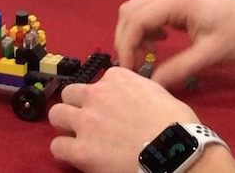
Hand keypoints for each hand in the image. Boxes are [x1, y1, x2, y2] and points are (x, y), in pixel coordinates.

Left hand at [49, 67, 198, 172]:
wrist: (176, 152)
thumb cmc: (177, 124)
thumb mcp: (159, 93)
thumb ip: (139, 90)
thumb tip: (134, 99)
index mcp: (117, 78)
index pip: (99, 81)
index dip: (104, 96)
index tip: (111, 108)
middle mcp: (97, 94)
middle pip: (70, 93)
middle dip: (76, 106)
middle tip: (88, 121)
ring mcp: (87, 122)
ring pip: (57, 114)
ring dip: (65, 124)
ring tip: (76, 136)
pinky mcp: (82, 150)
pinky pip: (57, 146)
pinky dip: (64, 151)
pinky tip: (76, 156)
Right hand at [114, 0, 234, 89]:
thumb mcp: (210, 55)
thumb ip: (178, 69)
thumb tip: (151, 84)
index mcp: (174, 1)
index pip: (135, 20)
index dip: (127, 46)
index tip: (129, 72)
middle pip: (130, 12)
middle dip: (126, 39)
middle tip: (134, 66)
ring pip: (136, 10)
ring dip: (134, 33)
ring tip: (145, 56)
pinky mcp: (178, 2)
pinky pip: (149, 11)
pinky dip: (145, 28)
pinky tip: (158, 43)